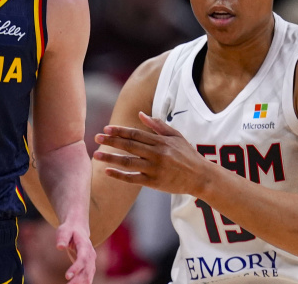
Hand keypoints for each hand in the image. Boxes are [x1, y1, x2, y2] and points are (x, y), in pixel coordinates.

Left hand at [55, 220, 95, 283]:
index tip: (67, 276)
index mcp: (85, 245)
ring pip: (88, 276)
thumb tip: (59, 247)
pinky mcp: (89, 267)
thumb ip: (62, 238)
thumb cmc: (69, 230)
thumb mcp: (64, 230)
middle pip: (86, 270)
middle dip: (77, 280)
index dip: (76, 268)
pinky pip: (87, 278)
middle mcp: (91, 255)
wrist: (78, 228)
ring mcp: (91, 262)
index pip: (82, 258)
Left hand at [93, 112, 208, 195]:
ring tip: (96, 155)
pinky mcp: (154, 182)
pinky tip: (107, 171)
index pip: (136, 134)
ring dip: (110, 158)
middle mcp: (156, 154)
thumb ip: (157, 125)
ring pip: (128, 162)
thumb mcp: (176, 136)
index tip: (106, 129)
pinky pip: (133, 178)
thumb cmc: (187, 155)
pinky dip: (119, 175)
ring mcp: (154, 169)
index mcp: (161, 141)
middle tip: (96, 138)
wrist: (200, 177)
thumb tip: (140, 114)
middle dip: (111, 141)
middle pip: (129, 146)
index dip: (120, 131)